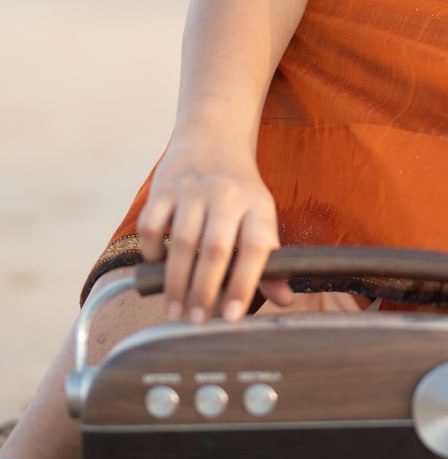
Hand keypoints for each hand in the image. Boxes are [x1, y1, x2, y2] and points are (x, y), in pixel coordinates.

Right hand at [137, 132, 294, 322]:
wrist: (213, 137)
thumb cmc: (240, 190)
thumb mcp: (261, 216)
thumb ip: (270, 259)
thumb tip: (285, 300)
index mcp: (257, 205)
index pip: (256, 247)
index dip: (246, 283)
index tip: (232, 316)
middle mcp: (226, 196)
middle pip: (215, 249)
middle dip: (204, 291)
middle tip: (197, 321)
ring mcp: (192, 190)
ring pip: (182, 243)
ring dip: (176, 282)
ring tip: (175, 311)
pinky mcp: (163, 188)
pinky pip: (151, 226)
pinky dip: (151, 253)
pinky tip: (157, 270)